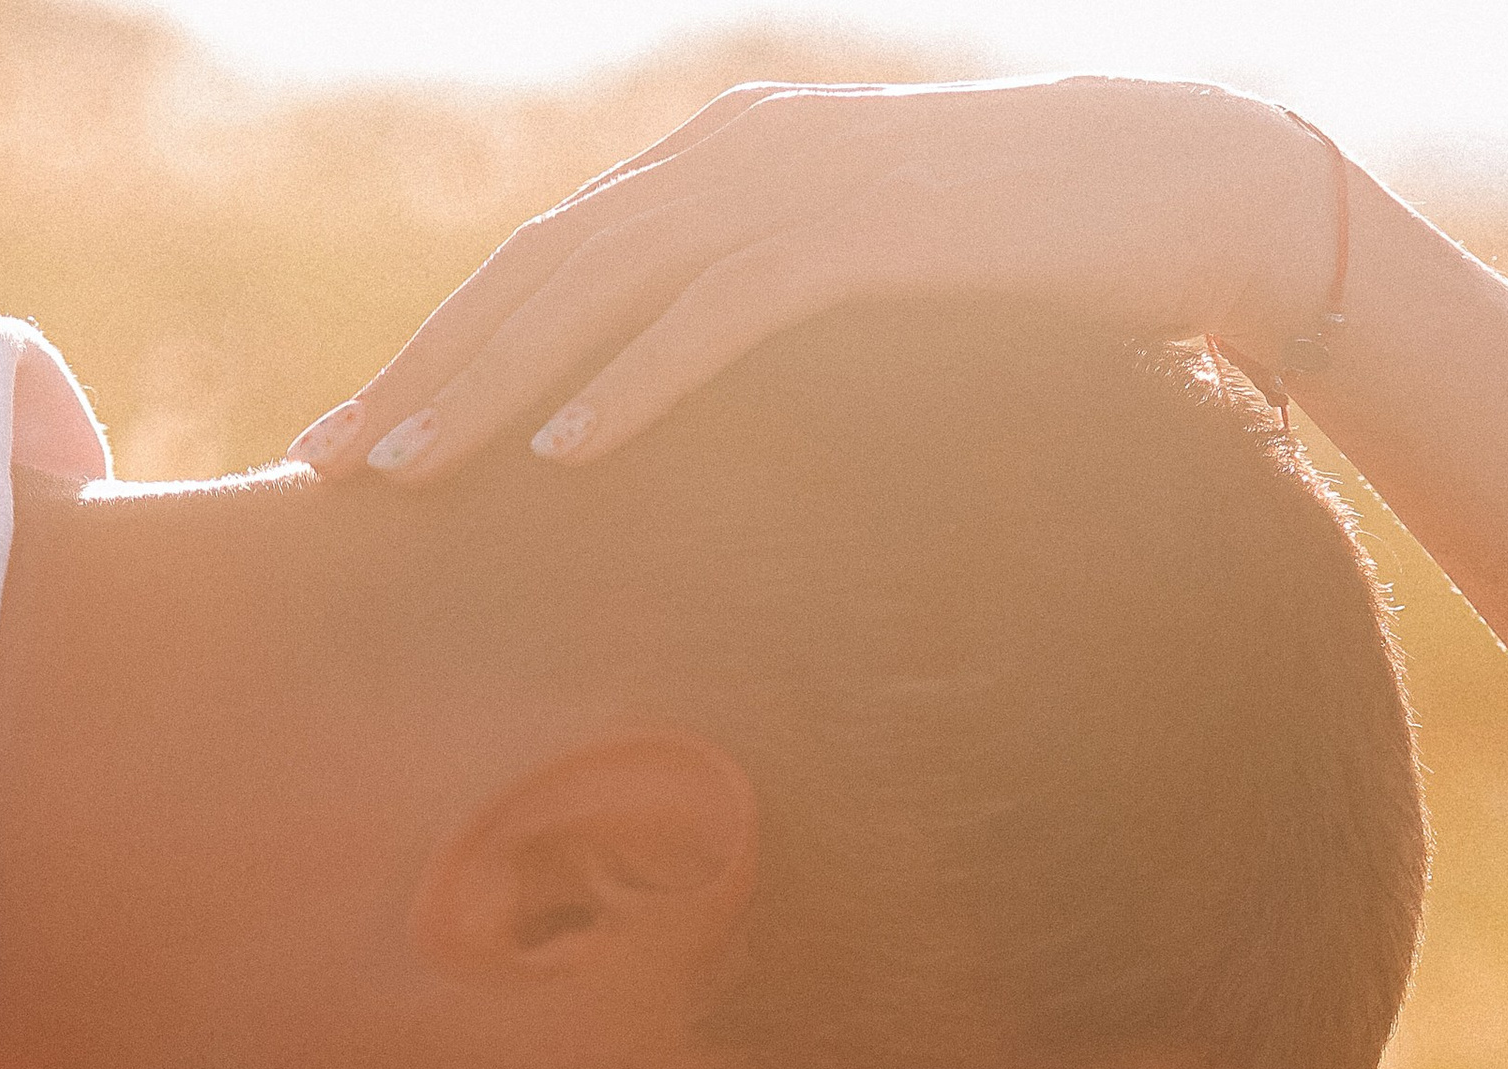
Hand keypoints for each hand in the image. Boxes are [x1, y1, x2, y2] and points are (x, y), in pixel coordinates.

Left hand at [291, 76, 1341, 489]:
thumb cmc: (1019, 274)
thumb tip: (669, 440)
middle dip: (419, 375)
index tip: (350, 450)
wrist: (1187, 196)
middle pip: (534, 276)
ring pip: (598, 291)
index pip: (538, 268)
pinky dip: (637, 382)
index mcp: (715, 168)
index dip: (434, 355)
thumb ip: (752, 333)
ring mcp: (798, 185)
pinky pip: (722, 316)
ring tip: (403, 474)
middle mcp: (733, 156)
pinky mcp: (871, 233)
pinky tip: (563, 454)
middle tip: (321, 473)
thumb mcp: (853, 302)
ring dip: (492, 387)